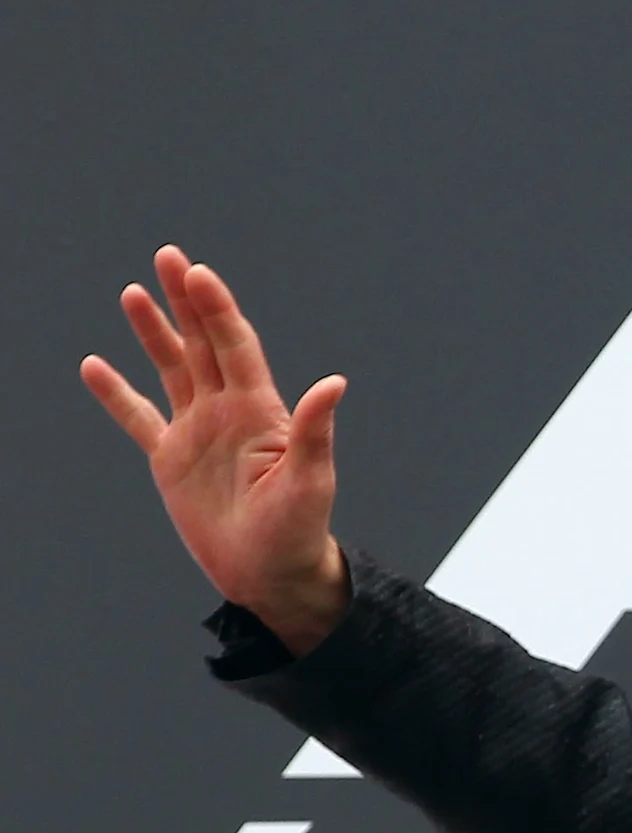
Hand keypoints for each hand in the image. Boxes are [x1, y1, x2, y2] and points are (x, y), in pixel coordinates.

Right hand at [81, 246, 350, 654]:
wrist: (271, 575)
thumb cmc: (299, 532)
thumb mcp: (310, 481)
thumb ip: (314, 430)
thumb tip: (334, 383)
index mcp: (261, 412)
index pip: (235, 347)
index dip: (217, 310)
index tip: (198, 274)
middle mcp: (227, 412)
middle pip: (203, 344)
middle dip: (186, 302)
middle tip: (169, 257)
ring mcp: (197, 432)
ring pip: (172, 368)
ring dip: (154, 332)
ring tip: (135, 292)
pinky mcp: (171, 459)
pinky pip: (138, 418)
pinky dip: (116, 394)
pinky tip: (95, 365)